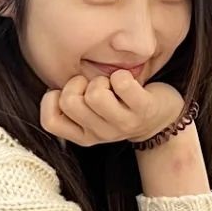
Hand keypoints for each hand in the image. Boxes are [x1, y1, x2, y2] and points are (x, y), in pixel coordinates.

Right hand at [40, 72, 185, 147]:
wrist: (162, 119)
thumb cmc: (119, 107)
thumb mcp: (92, 114)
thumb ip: (71, 104)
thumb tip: (51, 85)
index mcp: (83, 136)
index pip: (50, 121)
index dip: (53, 99)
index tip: (71, 92)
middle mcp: (101, 134)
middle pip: (70, 101)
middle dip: (78, 82)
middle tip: (94, 85)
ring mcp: (123, 124)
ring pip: (94, 94)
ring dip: (101, 79)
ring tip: (111, 85)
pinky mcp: (144, 109)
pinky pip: (122, 83)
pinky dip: (122, 75)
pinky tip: (127, 81)